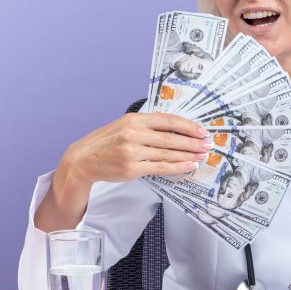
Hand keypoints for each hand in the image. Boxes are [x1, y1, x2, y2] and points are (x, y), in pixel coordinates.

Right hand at [35, 112, 211, 230]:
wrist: (82, 160)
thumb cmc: (106, 143)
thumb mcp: (124, 126)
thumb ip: (147, 126)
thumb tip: (175, 129)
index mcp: (133, 120)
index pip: (167, 120)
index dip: (188, 126)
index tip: (202, 131)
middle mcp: (133, 134)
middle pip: (171, 138)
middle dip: (193, 142)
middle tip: (208, 144)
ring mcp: (132, 152)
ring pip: (168, 153)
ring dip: (188, 155)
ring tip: (202, 156)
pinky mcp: (131, 169)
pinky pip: (160, 167)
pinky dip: (177, 166)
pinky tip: (189, 166)